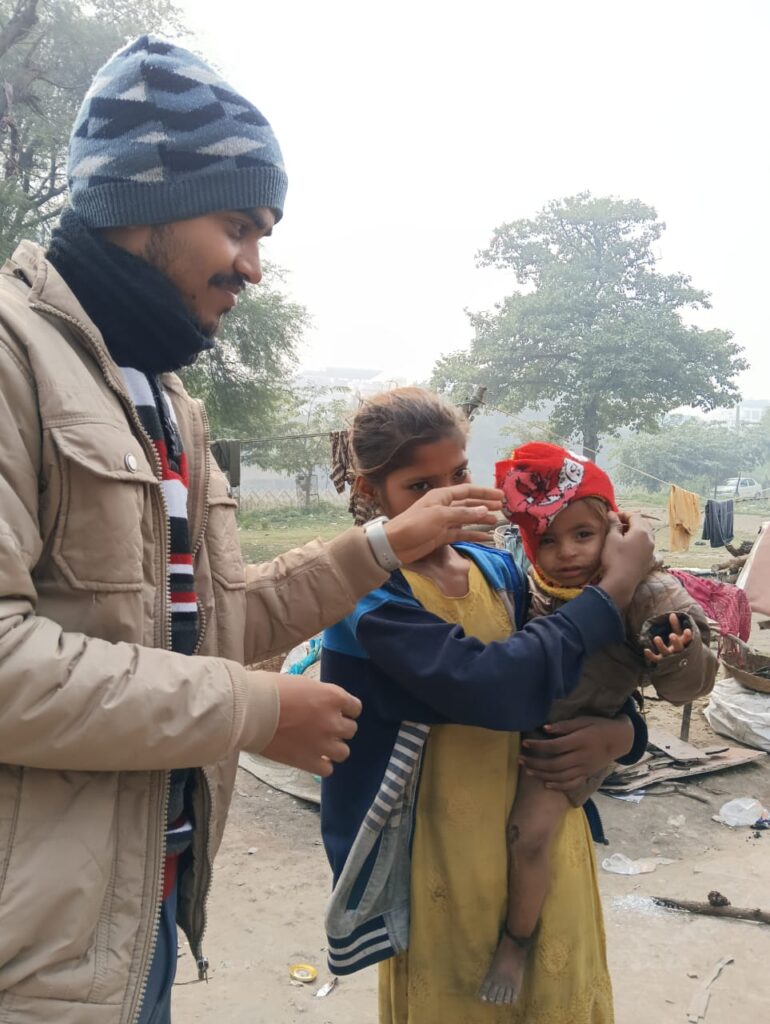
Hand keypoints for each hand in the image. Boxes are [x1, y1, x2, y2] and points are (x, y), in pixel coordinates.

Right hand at [258, 676, 361, 776]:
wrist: (251, 711)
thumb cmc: (270, 690)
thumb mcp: (301, 684)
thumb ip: (316, 695)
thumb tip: (316, 702)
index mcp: (332, 697)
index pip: (355, 707)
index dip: (346, 710)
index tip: (336, 711)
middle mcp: (333, 721)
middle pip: (351, 730)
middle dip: (338, 729)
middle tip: (323, 727)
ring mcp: (323, 743)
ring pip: (343, 752)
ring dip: (333, 748)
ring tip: (319, 745)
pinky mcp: (309, 761)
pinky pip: (328, 769)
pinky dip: (321, 764)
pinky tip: (311, 758)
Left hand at [383, 484, 503, 563]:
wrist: (395, 545)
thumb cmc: (415, 525)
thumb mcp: (440, 516)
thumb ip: (463, 513)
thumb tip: (485, 510)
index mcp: (442, 496)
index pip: (468, 491)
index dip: (484, 492)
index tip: (501, 495)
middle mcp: (444, 506)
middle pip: (469, 504)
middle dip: (485, 505)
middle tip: (502, 508)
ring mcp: (443, 522)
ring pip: (467, 519)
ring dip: (481, 519)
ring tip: (497, 521)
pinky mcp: (442, 536)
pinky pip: (462, 533)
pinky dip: (473, 534)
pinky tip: (486, 537)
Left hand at [518, 715, 633, 790]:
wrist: (620, 740)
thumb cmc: (599, 726)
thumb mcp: (584, 720)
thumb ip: (565, 725)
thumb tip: (545, 729)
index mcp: (580, 741)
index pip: (555, 746)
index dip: (538, 746)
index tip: (524, 743)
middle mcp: (582, 757)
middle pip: (554, 764)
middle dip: (535, 763)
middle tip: (520, 759)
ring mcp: (585, 768)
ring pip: (561, 776)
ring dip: (542, 775)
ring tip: (527, 770)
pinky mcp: (587, 775)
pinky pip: (572, 784)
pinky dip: (558, 786)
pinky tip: (546, 784)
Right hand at [599, 512, 653, 609]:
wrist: (622, 583)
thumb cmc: (615, 559)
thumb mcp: (611, 539)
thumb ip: (614, 524)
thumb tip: (612, 513)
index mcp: (641, 531)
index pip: (634, 515)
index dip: (623, 514)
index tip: (612, 516)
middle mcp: (650, 539)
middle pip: (643, 523)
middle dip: (631, 521)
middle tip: (618, 524)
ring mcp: (652, 551)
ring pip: (647, 535)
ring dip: (636, 531)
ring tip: (624, 535)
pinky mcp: (649, 561)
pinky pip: (647, 546)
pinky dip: (640, 542)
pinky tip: (632, 546)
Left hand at [644, 612, 693, 662]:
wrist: (678, 661)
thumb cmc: (678, 643)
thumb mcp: (678, 634)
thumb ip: (675, 625)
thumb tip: (672, 614)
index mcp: (684, 644)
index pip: (688, 640)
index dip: (688, 636)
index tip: (687, 630)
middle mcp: (678, 651)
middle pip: (678, 648)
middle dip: (676, 642)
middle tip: (672, 635)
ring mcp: (670, 657)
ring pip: (666, 653)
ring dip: (661, 646)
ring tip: (656, 638)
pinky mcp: (661, 661)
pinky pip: (656, 659)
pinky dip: (650, 656)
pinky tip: (645, 650)